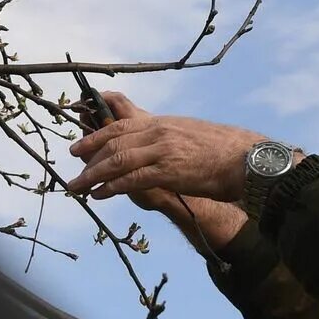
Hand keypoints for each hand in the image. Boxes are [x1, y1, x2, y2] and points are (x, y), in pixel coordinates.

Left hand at [64, 90, 266, 202]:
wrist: (246, 159)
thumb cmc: (224, 151)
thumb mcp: (191, 137)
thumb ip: (169, 141)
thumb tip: (157, 151)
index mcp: (163, 123)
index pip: (120, 126)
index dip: (95, 137)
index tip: (78, 147)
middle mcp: (159, 133)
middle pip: (113, 141)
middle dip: (88, 157)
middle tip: (72, 172)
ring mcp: (162, 151)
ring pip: (117, 160)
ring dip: (93, 175)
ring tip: (77, 188)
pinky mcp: (168, 171)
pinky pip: (131, 179)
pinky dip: (111, 187)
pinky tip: (99, 195)